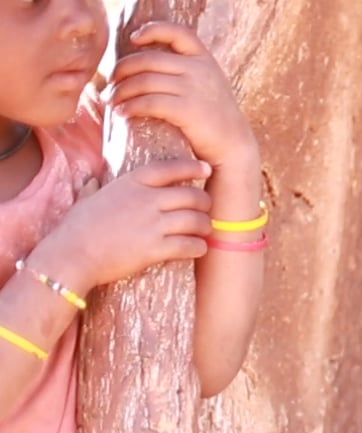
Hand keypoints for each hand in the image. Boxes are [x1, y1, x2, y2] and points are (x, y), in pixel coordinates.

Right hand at [34, 159, 211, 292]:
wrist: (72, 254)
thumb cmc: (76, 227)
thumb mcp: (85, 199)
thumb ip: (94, 189)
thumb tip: (92, 183)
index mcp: (130, 184)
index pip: (168, 168)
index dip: (191, 167)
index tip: (206, 168)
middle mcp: (146, 200)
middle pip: (191, 195)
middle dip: (204, 203)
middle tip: (205, 209)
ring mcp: (153, 224)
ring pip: (196, 220)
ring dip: (205, 226)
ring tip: (204, 231)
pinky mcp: (156, 249)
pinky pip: (190, 245)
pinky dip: (199, 247)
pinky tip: (197, 249)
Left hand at [109, 23, 258, 172]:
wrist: (233, 147)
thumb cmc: (211, 117)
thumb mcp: (206, 85)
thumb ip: (184, 70)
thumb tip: (142, 63)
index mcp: (204, 59)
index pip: (176, 33)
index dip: (152, 31)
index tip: (134, 39)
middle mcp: (200, 70)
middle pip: (148, 59)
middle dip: (122, 70)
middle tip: (110, 84)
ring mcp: (195, 89)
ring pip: (144, 81)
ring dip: (121, 91)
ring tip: (112, 101)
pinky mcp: (188, 110)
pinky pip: (149, 102)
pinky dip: (131, 107)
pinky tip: (123, 113)